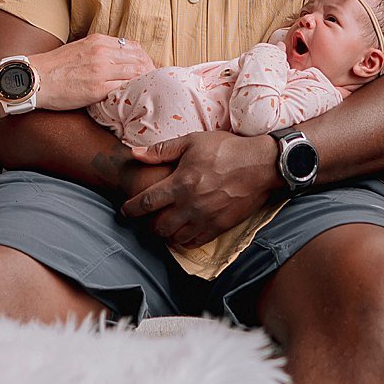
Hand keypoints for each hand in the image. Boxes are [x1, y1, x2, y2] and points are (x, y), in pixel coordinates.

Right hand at [24, 35, 153, 113]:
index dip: (143, 57)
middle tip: (153, 81)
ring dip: (144, 81)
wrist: (37, 78)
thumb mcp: (80, 48)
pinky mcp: (97, 89)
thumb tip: (116, 58)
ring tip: (148, 90)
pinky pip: (123, 88)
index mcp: (98, 41)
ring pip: (135, 72)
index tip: (147, 67)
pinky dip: (132, 92)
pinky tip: (134, 98)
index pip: (132, 46)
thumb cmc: (56, 66)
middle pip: (138, 58)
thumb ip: (99, 50)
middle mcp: (102, 52)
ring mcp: (101, 70)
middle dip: (149, 69)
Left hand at [119, 128, 278, 245]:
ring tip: (162, 226)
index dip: (132, 209)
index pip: (147, 202)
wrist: (259, 166)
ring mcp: (205, 219)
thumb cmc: (225, 149)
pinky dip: (183, 241)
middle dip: (147, 225)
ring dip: (164, 234)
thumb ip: (162, 150)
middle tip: (144, 220)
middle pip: (158, 226)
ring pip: (175, 238)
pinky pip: (194, 242)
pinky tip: (181, 233)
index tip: (124, 211)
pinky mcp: (218, 227)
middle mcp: (190, 205)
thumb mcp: (192, 141)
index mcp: (180, 183)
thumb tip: (135, 153)